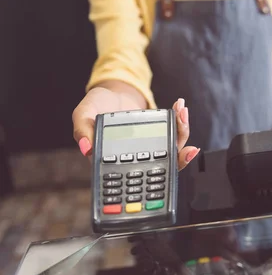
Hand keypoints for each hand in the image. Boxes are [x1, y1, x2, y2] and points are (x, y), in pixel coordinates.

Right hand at [72, 87, 198, 170]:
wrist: (110, 92)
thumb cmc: (95, 106)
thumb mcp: (82, 114)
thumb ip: (82, 130)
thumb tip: (85, 148)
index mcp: (117, 162)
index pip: (137, 178)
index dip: (155, 182)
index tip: (166, 169)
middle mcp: (137, 157)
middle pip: (163, 166)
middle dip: (180, 157)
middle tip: (188, 147)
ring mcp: (151, 146)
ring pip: (173, 149)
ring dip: (182, 133)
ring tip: (182, 114)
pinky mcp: (159, 133)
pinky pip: (174, 133)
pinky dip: (180, 123)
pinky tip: (181, 109)